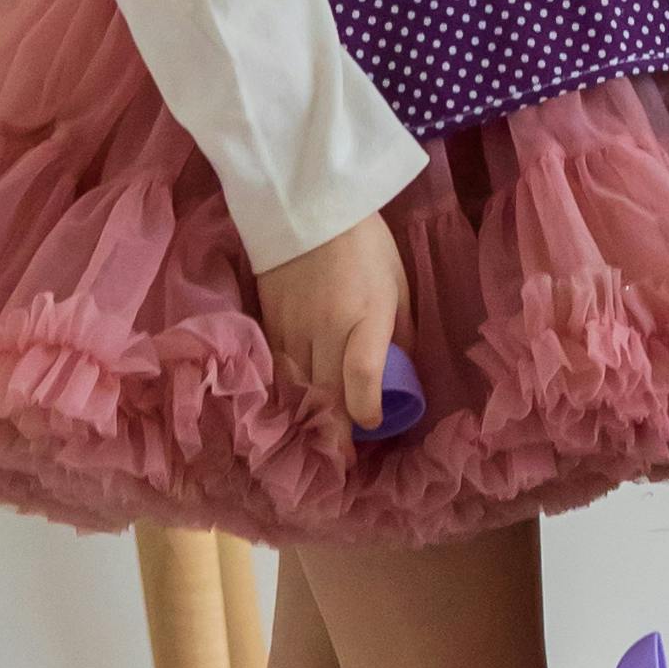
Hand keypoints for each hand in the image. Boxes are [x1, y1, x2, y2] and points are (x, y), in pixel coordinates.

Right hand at [253, 212, 409, 431]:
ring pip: (296, 387)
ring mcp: (291, 327)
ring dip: (308, 417)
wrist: (304, 205)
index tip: (374, 426)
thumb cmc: (363, 243)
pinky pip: (277, 370)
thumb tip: (400, 373)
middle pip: (325, 394)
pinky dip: (288, 392)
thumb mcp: (397, 283)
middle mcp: (325, 327)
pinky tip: (294, 407)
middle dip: (335, 433)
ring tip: (318, 443)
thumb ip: (399, 330)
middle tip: (343, 462)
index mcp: (364, 314)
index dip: (367, 410)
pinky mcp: (268, 323)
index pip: (363, 375)